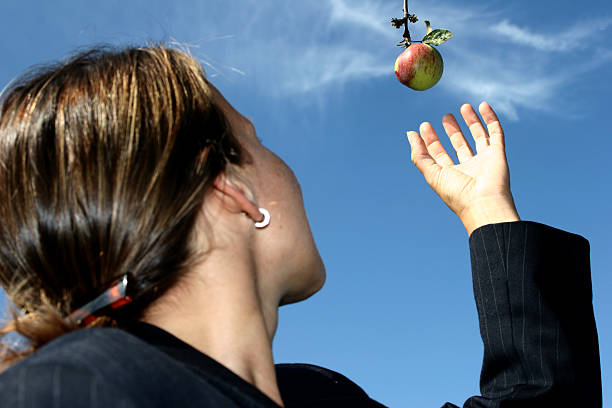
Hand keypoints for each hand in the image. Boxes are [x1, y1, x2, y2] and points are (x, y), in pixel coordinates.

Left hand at [407, 102, 519, 234]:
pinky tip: (483, 105)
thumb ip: (419, 155)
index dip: (431, 140)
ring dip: (471, 121)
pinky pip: (496, 132)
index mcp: (450, 174)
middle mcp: (468, 167)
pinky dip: (490, 119)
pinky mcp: (498, 154)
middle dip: (452, 130)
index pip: (439, 153)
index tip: (423, 125)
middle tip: (445, 116)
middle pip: (459, 144)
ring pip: (478, 136)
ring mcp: (484, 160)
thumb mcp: (431, 174)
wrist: (484, 203)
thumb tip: (410, 134)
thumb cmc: (456, 193)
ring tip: (464, 106)